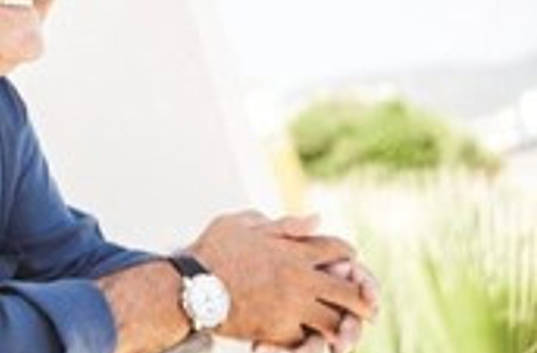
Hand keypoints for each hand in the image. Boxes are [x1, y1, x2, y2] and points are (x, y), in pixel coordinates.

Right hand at [187, 211, 375, 346]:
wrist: (190, 286)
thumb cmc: (213, 250)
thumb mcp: (245, 223)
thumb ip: (284, 224)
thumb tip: (318, 219)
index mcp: (294, 251)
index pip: (340, 251)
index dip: (348, 254)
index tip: (349, 260)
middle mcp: (300, 281)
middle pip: (349, 292)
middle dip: (363, 298)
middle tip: (369, 306)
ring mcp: (291, 308)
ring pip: (334, 322)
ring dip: (343, 325)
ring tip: (347, 330)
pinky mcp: (277, 331)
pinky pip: (306, 340)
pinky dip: (312, 341)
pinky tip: (312, 339)